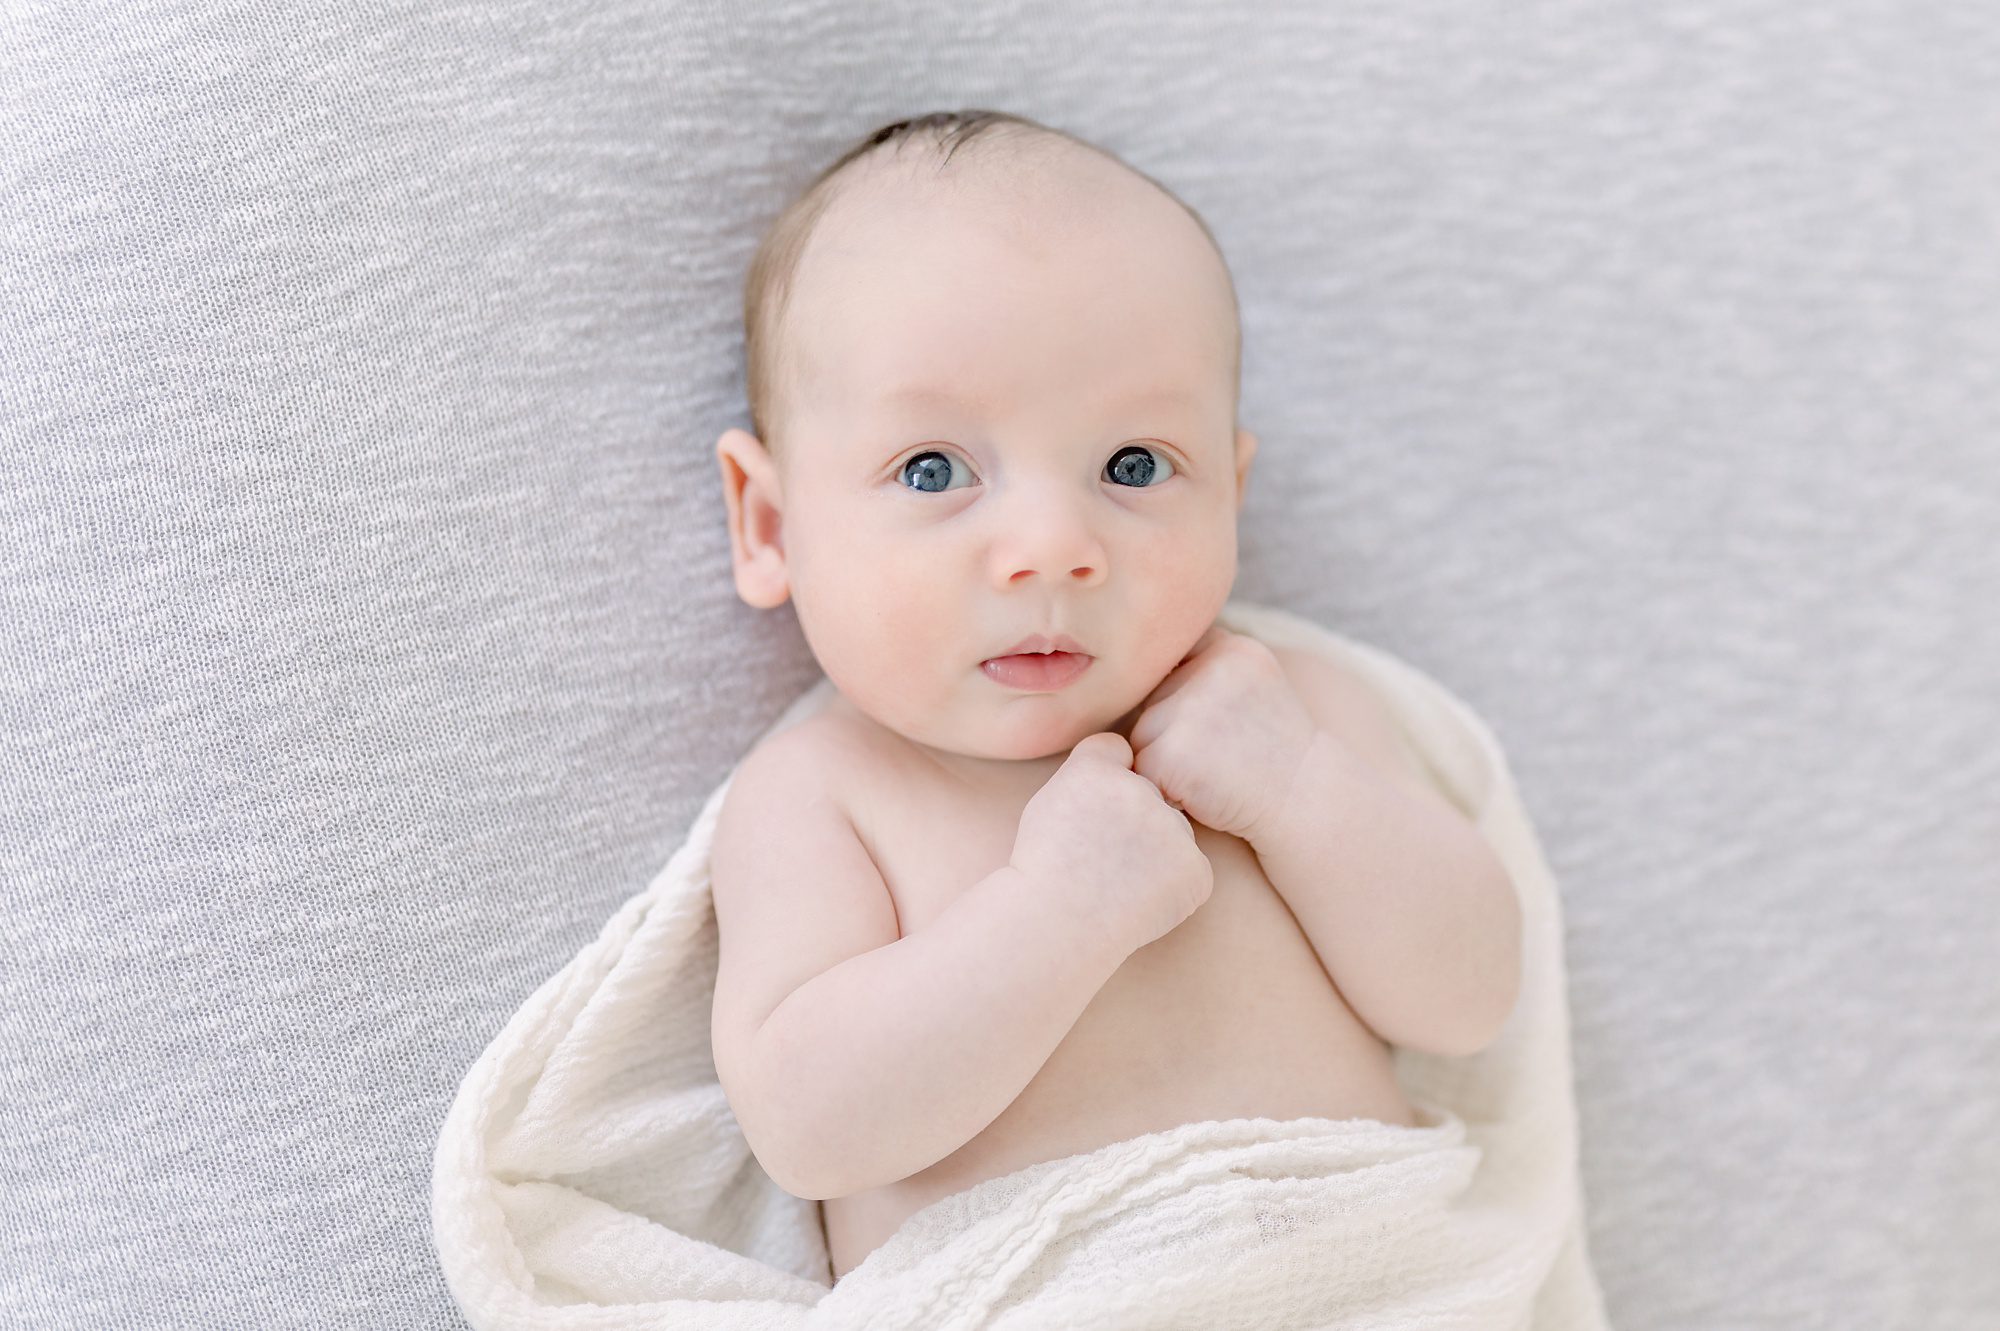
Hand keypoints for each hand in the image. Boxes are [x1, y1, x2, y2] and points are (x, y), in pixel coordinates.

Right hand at [1011, 732, 1215, 957]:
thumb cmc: (1044, 867)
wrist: (1055, 926)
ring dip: (1157, 852)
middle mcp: (1140, 792)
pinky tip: (1139, 901)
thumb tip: (1126, 753)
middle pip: (1152, 795)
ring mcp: (1173, 832)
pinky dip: (1174, 886)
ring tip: (1116, 883)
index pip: (1117, 752)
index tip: (1089, 812)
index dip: (1105, 781)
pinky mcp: (1195, 871)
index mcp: (1098, 770)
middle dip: (1136, 819)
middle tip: (1101, 857)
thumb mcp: (1050, 800)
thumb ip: (1089, 768)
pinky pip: (1191, 870)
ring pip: (1174, 832)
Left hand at [1124, 625, 1318, 841]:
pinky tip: (1203, 794)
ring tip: (1213, 774)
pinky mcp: (1171, 752)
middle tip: (1221, 757)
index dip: (1185, 698)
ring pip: (1141, 734)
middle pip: (1152, 699)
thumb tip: (1135, 666)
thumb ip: (1207, 667)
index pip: (1175, 661)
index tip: (1218, 728)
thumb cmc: (1272, 754)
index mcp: (1232, 649)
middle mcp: (1211, 670)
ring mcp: (1191, 710)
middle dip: (1172, 733)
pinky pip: (1141, 768)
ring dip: (1164, 760)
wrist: (1306, 806)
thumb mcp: (1253, 687)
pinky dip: (1163, 789)